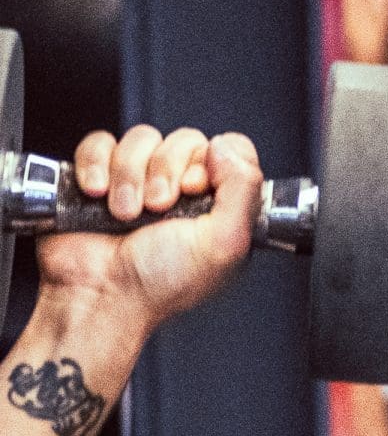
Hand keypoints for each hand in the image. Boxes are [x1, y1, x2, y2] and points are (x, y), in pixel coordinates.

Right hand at [36, 126, 263, 335]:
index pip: (231, 151)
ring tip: (127, 215)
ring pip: (143, 139)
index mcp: (220, 207)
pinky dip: (97, 165)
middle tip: (159, 209)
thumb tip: (226, 147)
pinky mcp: (102, 177)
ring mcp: (142, 182)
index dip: (213, 162)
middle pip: (186, 140)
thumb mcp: (225, 243)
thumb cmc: (159, 284)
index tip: (195, 189)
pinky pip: (102, 142)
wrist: (99, 296)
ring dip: (130, 177)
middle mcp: (184, 192)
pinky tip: (98, 195)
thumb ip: (244, 189)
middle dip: (166, 172)